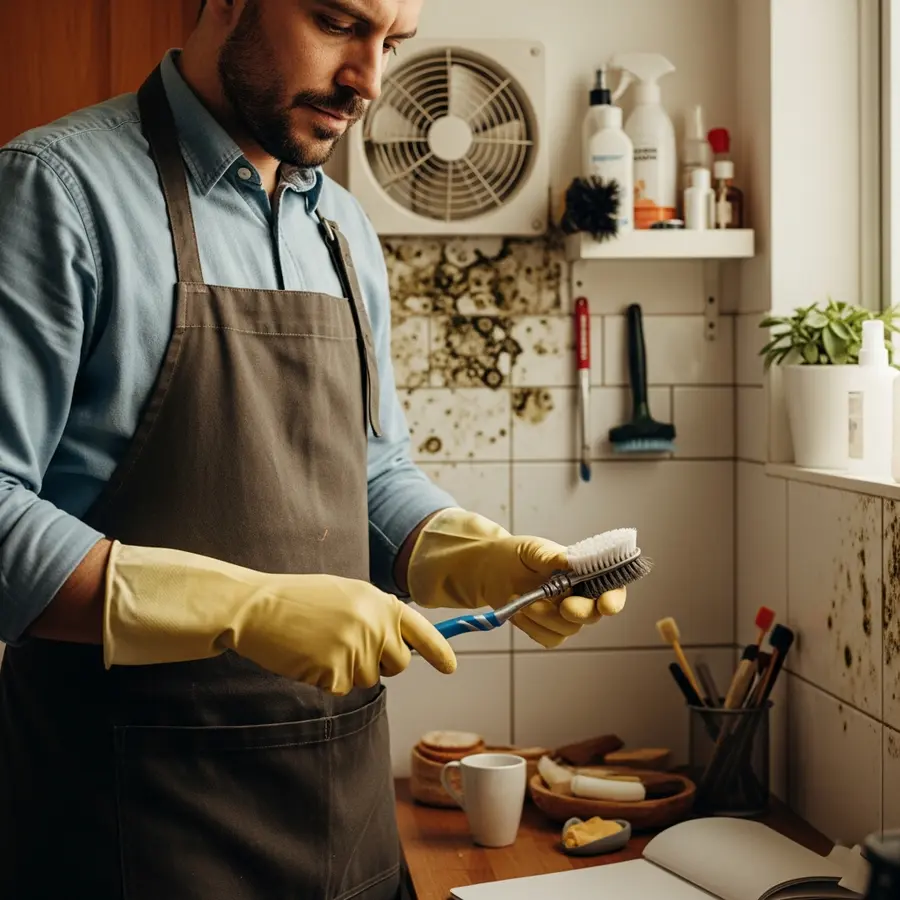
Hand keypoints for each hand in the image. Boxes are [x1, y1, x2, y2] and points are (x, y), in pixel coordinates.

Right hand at [103, 541, 455, 694]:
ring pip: (368, 679)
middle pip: (398, 664)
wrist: (257, 607)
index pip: (419, 630)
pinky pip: (342, 688)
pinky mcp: (337, 671)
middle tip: (344, 646)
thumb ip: (374, 615)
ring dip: (347, 671)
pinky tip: (307, 658)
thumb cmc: (297, 600)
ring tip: (319, 645)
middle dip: (378, 663)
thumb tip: (398, 643)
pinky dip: (326, 680)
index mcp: (378, 600)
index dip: (439, 650)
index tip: (451, 667)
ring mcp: (357, 648)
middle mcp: (374, 623)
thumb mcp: (345, 595)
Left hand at [406, 508, 626, 647]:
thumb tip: (571, 561)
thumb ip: (553, 557)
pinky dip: (532, 627)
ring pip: (568, 629)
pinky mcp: (547, 629)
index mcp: (584, 573)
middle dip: (578, 611)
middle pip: (592, 615)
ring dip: (545, 618)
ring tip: (523, 601)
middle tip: (563, 605)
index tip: (606, 605)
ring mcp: (563, 615)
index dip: (614, 598)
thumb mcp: (534, 549)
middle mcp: (579, 596)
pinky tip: (518, 612)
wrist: (490, 570)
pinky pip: (549, 639)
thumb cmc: (516, 555)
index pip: (611, 588)